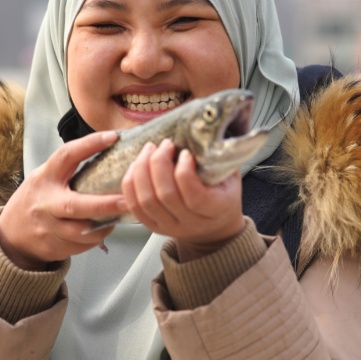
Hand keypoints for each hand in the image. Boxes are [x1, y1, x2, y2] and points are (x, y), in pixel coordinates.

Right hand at [0, 131, 128, 269]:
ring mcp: (48, 227)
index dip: (89, 145)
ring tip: (119, 215)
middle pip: (75, 205)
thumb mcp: (45, 177)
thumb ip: (69, 169)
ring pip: (82, 231)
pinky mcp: (53, 247)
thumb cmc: (37, 199)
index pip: (67, 156)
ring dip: (105, 225)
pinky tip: (103, 228)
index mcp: (45, 177)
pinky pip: (82, 245)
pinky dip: (97, 237)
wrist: (11, 234)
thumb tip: (109, 151)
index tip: (113, 138)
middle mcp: (45, 203)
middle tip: (126, 200)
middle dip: (104, 204)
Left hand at [121, 139, 244, 261]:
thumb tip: (206, 132)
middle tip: (164, 144)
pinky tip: (136, 166)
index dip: (184, 172)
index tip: (184, 153)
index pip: (195, 196)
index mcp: (215, 210)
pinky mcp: (153, 226)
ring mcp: (170, 227)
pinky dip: (130, 184)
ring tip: (149, 150)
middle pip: (166, 196)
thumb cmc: (222, 194)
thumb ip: (220, 158)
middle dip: (159, 163)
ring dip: (142, 170)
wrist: (214, 225)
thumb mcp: (230, 176)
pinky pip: (134, 207)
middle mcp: (191, 223)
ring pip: (146, 201)